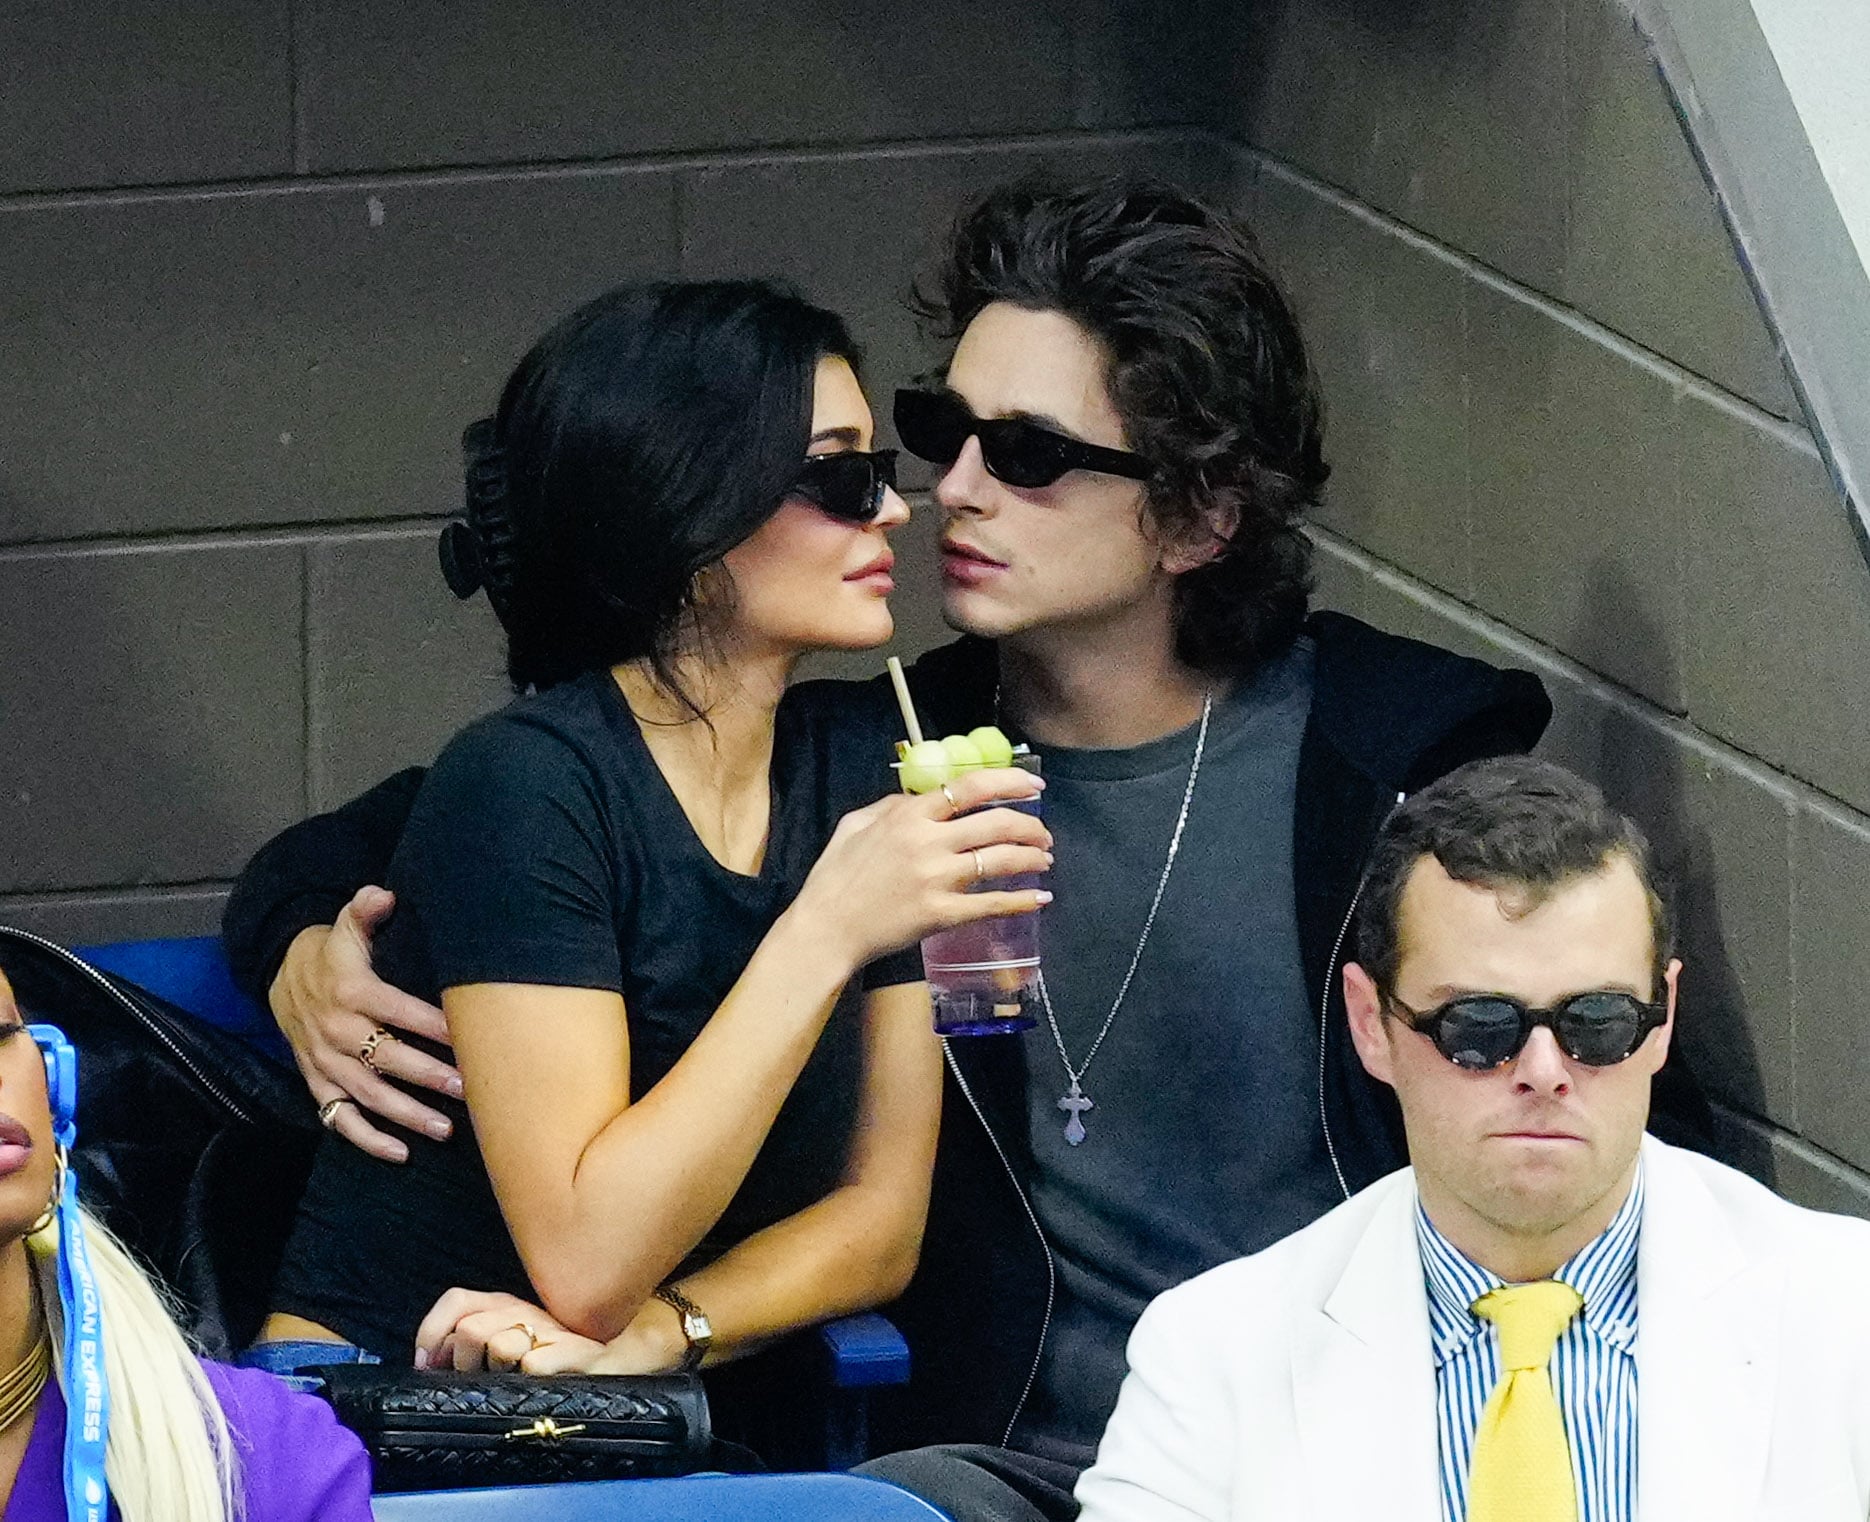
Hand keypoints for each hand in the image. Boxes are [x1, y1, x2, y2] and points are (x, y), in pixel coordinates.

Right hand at [272, 885, 462, 1162]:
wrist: (280, 973)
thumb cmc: (332, 951)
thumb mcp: (346, 925)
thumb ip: (365, 910)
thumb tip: (383, 894)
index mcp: (349, 991)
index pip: (396, 1010)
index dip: (430, 1023)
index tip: (466, 1036)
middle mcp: (335, 1031)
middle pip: (385, 1058)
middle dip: (426, 1075)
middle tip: (466, 1087)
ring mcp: (324, 1061)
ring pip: (366, 1095)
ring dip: (405, 1114)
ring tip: (445, 1127)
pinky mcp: (316, 1081)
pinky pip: (339, 1117)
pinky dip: (366, 1139)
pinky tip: (400, 1153)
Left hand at [414, 1287, 684, 1374]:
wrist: (641, 1341)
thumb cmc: (576, 1348)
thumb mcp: (526, 1338)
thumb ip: (485, 1342)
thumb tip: (437, 1362)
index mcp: (512, 1304)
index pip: (458, 1301)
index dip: (432, 1332)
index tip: (429, 1363)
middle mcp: (529, 1310)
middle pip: (471, 1329)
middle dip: (463, 1364)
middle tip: (479, 1381)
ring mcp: (554, 1330)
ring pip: (499, 1345)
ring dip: (496, 1372)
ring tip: (513, 1382)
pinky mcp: (579, 1352)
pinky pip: (534, 1366)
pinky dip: (530, 1378)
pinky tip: (541, 1383)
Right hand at [790, 766, 1052, 970]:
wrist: (826, 928)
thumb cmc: (835, 877)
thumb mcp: (855, 824)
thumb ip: (892, 805)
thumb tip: (925, 796)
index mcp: (909, 816)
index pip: (970, 788)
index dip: (1009, 782)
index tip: (1034, 785)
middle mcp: (928, 842)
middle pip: (996, 823)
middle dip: (1030, 825)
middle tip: (1043, 833)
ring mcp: (937, 880)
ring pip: (1000, 860)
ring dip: (1032, 858)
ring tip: (1045, 859)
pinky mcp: (941, 915)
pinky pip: (992, 904)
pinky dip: (1022, 900)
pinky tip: (1040, 898)